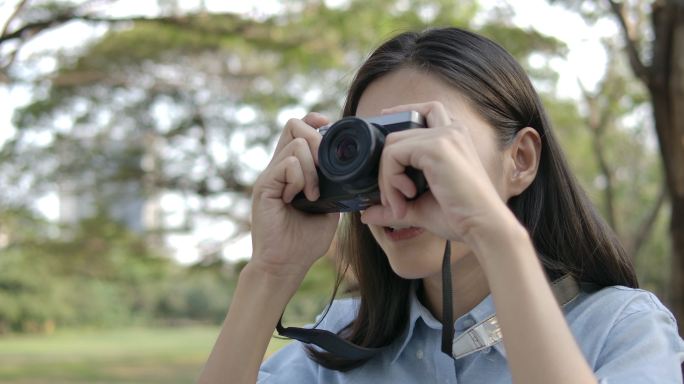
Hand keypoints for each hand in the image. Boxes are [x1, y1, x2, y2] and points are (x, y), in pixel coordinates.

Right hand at [250, 113, 339, 277]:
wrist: (285, 266)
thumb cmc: (304, 242)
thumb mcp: (329, 208)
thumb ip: (334, 186)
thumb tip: (351, 169)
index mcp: (291, 170)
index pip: (297, 129)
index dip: (314, 123)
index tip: (330, 131)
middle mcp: (278, 168)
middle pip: (294, 125)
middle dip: (318, 140)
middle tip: (326, 169)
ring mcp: (270, 176)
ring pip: (296, 145)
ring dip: (313, 169)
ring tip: (314, 194)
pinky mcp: (264, 187)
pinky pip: (287, 164)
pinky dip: (301, 178)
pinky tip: (302, 199)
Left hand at [361, 101, 515, 243]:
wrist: (483, 226)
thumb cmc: (460, 217)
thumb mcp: (419, 207)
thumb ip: (394, 205)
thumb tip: (365, 214)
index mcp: (454, 137)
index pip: (422, 112)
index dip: (399, 116)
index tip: (382, 134)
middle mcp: (451, 130)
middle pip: (400, 128)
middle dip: (386, 164)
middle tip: (393, 198)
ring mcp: (444, 135)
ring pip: (392, 144)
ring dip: (387, 178)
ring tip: (400, 204)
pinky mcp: (436, 147)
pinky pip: (393, 154)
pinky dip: (390, 179)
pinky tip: (407, 197)